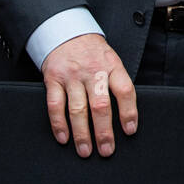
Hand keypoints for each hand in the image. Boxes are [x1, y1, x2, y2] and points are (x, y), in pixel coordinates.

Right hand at [40, 33, 137, 157]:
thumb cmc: (93, 52)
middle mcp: (93, 71)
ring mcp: (72, 76)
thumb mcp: (111, 60)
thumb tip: (126, 115)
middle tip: (107, 150)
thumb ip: (117, 82)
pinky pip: (55, 105)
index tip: (130, 130)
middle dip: (104, 131)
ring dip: (82, 134)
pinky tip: (64, 138)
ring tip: (86, 151)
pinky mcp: (53, 79)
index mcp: (112, 66)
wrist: (66, 32)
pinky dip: (59, 124)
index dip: (129, 112)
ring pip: (78, 109)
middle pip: (101, 105)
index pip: (125, 90)